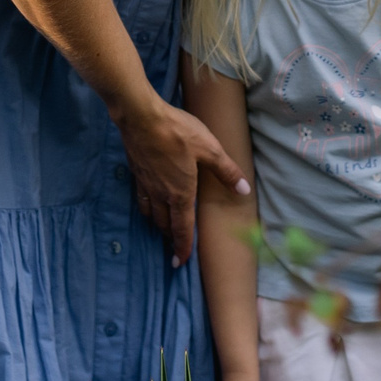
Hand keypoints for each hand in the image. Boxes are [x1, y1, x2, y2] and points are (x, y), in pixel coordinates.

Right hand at [115, 96, 247, 264]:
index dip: (182, 248)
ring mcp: (146, 185)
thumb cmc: (178, 132)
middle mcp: (161, 195)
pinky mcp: (136, 173)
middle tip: (174, 248)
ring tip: (163, 228)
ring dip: (158, 224)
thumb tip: (244, 191)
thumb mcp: (209, 149)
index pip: (182, 229)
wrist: (140, 117)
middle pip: (165, 224)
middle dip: (171, 238)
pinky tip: (147, 203)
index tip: (179, 262)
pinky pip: (141, 199)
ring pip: (151, 213)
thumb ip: (226, 171)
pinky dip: (146, 208)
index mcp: (181, 193)